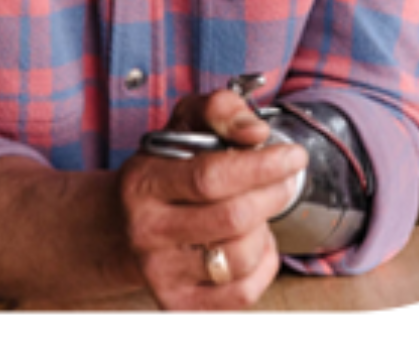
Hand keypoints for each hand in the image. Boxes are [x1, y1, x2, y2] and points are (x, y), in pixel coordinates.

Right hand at [119, 90, 307, 314]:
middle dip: (274, 194)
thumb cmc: (167, 169)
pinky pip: (242, 294)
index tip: (294, 155)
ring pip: (241, 258)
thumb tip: (256, 132)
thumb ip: (220, 111)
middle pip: (233, 219)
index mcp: (143, 183)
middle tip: (287, 179)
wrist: (124, 228)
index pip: (210, 177)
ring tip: (259, 211)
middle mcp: (146, 232)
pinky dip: (264, 266)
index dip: (262, 166)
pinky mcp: (179, 306)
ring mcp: (160, 275)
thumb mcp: (184, 124)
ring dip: (266, 229)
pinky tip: (254, 243)